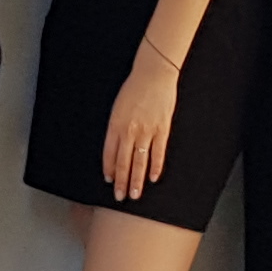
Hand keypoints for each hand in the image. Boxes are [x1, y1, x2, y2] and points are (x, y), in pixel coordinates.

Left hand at [103, 47, 179, 200]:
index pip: (109, 153)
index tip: (109, 181)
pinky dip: (155, 166)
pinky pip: (158, 152)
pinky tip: (153, 178)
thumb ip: (117, 127)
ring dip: (137, 180)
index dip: (109, 169)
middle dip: (122, 182)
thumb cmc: (134, 87)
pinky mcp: (162, 129)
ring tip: (136, 194)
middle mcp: (129, 130)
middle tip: (121, 197)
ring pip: (140, 161)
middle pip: (123, 162)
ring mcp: (146, 131)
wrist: (154, 73)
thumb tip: (117, 147)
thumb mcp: (118, 106)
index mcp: (115, 124)